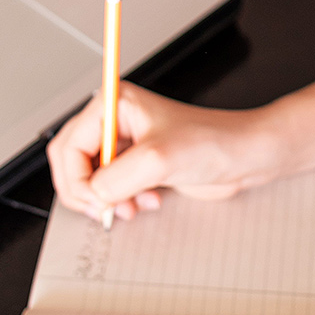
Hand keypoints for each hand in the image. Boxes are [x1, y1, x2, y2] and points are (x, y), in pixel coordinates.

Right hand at [46, 83, 274, 222]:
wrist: (244, 157)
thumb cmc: (214, 142)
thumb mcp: (158, 160)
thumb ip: (116, 178)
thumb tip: (93, 194)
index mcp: (115, 104)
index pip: (70, 145)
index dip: (76, 179)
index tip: (95, 201)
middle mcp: (116, 121)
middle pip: (73, 162)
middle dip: (87, 191)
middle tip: (104, 209)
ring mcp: (127, 144)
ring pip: (91, 179)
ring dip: (108, 199)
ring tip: (131, 207)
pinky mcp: (139, 165)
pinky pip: (112, 188)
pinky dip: (123, 201)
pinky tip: (147, 201)